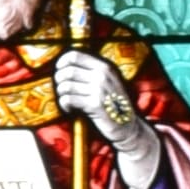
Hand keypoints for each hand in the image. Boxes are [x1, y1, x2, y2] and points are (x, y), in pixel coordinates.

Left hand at [49, 48, 162, 188]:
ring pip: (63, 84)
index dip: (61, 68)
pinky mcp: (95, 102)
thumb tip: (61, 64)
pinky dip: (66, 105)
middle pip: (63, 68)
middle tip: (67, 97)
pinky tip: (73, 112)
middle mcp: (102, 72)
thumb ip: (85, 74)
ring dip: (63, 97)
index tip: (64, 82)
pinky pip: (69, 98)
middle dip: (59, 83)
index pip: (70, 55)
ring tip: (72, 107)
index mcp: (104, 66)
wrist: (130, 132)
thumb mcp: (102, 87)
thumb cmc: (112, 111)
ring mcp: (100, 87)